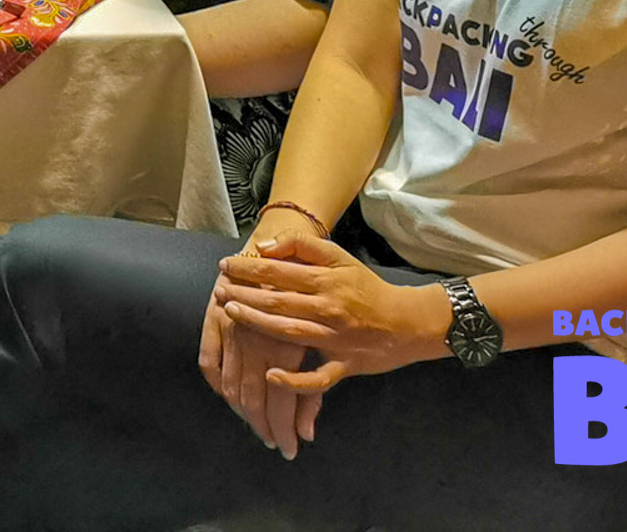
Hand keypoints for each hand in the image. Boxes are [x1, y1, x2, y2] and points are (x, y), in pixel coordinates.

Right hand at [200, 282, 315, 456]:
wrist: (280, 249)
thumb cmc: (310, 294)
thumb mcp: (319, 336)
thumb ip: (314, 388)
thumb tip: (307, 434)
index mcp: (284, 345)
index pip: (280, 402)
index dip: (282, 429)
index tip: (289, 448)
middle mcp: (255, 341)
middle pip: (253, 398)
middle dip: (264, 426)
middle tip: (273, 444)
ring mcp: (231, 331)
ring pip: (231, 384)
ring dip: (241, 410)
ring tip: (254, 426)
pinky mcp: (214, 320)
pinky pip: (208, 362)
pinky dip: (217, 384)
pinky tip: (228, 396)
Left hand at [214, 232, 450, 399]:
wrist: (408, 322)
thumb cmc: (366, 287)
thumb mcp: (339, 257)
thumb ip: (301, 246)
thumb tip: (264, 247)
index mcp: (327, 281)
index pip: (279, 272)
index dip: (248, 269)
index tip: (224, 266)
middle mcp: (329, 309)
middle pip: (279, 302)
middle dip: (244, 296)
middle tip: (218, 292)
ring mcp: (336, 340)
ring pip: (291, 333)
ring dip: (258, 325)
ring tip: (230, 315)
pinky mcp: (345, 366)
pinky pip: (318, 378)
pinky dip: (295, 380)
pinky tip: (272, 374)